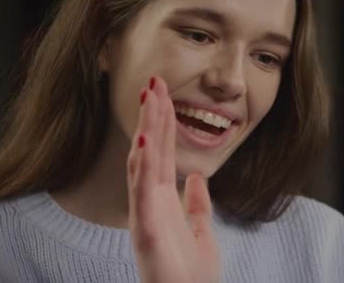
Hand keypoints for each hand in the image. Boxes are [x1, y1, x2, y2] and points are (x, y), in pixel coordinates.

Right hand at [127, 76, 219, 282]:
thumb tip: (196, 177)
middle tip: (154, 81)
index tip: (164, 93)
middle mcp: (151, 202)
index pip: (161, 153)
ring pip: (144, 163)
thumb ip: (196, 204)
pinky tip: (143, 140)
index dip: (162, 123)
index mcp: (163, 201)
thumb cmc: (192, 276)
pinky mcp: (145, 231)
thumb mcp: (202, 232)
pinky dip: (141, 166)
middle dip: (153, 115)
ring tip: (150, 99)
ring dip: (146, 129)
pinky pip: (142, 193)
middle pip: (151, 150)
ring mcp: (146, 215)